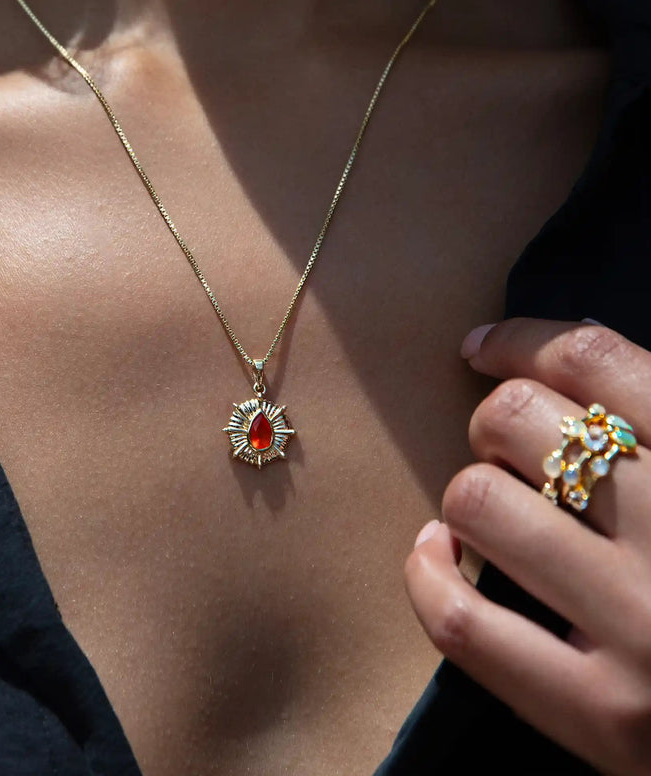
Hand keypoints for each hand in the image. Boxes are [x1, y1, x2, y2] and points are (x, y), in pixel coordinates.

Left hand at [404, 318, 650, 775]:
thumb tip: (557, 357)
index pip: (595, 358)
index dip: (521, 338)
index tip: (485, 347)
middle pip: (521, 418)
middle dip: (496, 419)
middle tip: (507, 445)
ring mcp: (643, 628)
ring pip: (480, 500)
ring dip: (471, 493)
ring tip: (495, 509)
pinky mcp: (605, 716)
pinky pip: (461, 620)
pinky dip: (427, 573)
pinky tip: (438, 553)